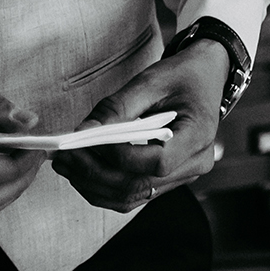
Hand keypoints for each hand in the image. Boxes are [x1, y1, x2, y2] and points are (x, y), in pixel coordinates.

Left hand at [51, 40, 225, 211]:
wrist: (205, 75)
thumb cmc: (183, 75)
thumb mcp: (152, 80)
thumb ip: (117, 107)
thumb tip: (81, 133)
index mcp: (200, 136)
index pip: (157, 162)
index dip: (120, 157)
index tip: (90, 141)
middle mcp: (196, 163)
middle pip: (139, 185)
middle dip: (95, 174)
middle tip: (64, 157)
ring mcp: (183, 175)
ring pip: (131, 196)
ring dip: (94, 185)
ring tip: (67, 164)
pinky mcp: (168, 179)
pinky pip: (133, 193)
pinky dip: (104, 186)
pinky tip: (83, 171)